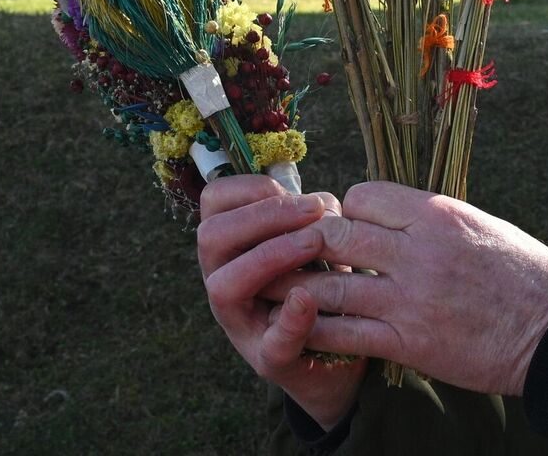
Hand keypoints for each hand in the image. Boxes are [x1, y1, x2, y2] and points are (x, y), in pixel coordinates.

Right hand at [198, 175, 365, 429]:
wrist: (335, 352)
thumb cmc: (320, 281)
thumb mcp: (312, 241)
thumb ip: (308, 218)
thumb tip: (320, 203)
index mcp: (229, 247)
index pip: (213, 202)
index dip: (246, 187)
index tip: (287, 186)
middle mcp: (222, 282)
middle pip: (211, 237)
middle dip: (264, 216)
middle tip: (313, 211)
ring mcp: (240, 324)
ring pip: (224, 285)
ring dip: (272, 256)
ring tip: (317, 242)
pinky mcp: (271, 360)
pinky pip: (273, 341)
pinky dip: (291, 320)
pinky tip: (308, 299)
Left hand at [269, 181, 547, 395]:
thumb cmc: (524, 275)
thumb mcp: (481, 226)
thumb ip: (431, 219)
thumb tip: (387, 211)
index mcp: (439, 215)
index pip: (364, 196)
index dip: (346, 209)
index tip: (345, 224)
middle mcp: (421, 252)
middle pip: (336, 234)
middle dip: (312, 243)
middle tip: (301, 253)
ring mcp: (411, 299)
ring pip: (329, 283)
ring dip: (299, 285)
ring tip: (282, 287)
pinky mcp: (409, 343)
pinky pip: (342, 333)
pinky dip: (314, 327)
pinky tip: (301, 326)